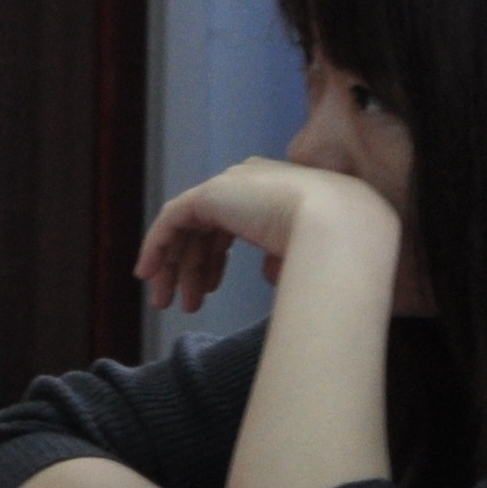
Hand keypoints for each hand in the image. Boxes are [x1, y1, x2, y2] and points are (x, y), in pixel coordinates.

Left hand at [135, 157, 396, 315]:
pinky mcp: (210, 194)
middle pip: (207, 227)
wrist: (339, 228)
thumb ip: (284, 258)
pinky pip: (173, 218)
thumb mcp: (310, 256)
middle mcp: (248, 183)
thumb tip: (271, 275)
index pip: (231, 223)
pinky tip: (147, 274)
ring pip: (187, 227)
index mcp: (273, 192)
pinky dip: (158, 245)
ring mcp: (229, 186)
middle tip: (186, 304)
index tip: (211, 290)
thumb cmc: (337, 248)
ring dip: (176, 266)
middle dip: (193, 267)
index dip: (216, 258)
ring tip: (169, 304)